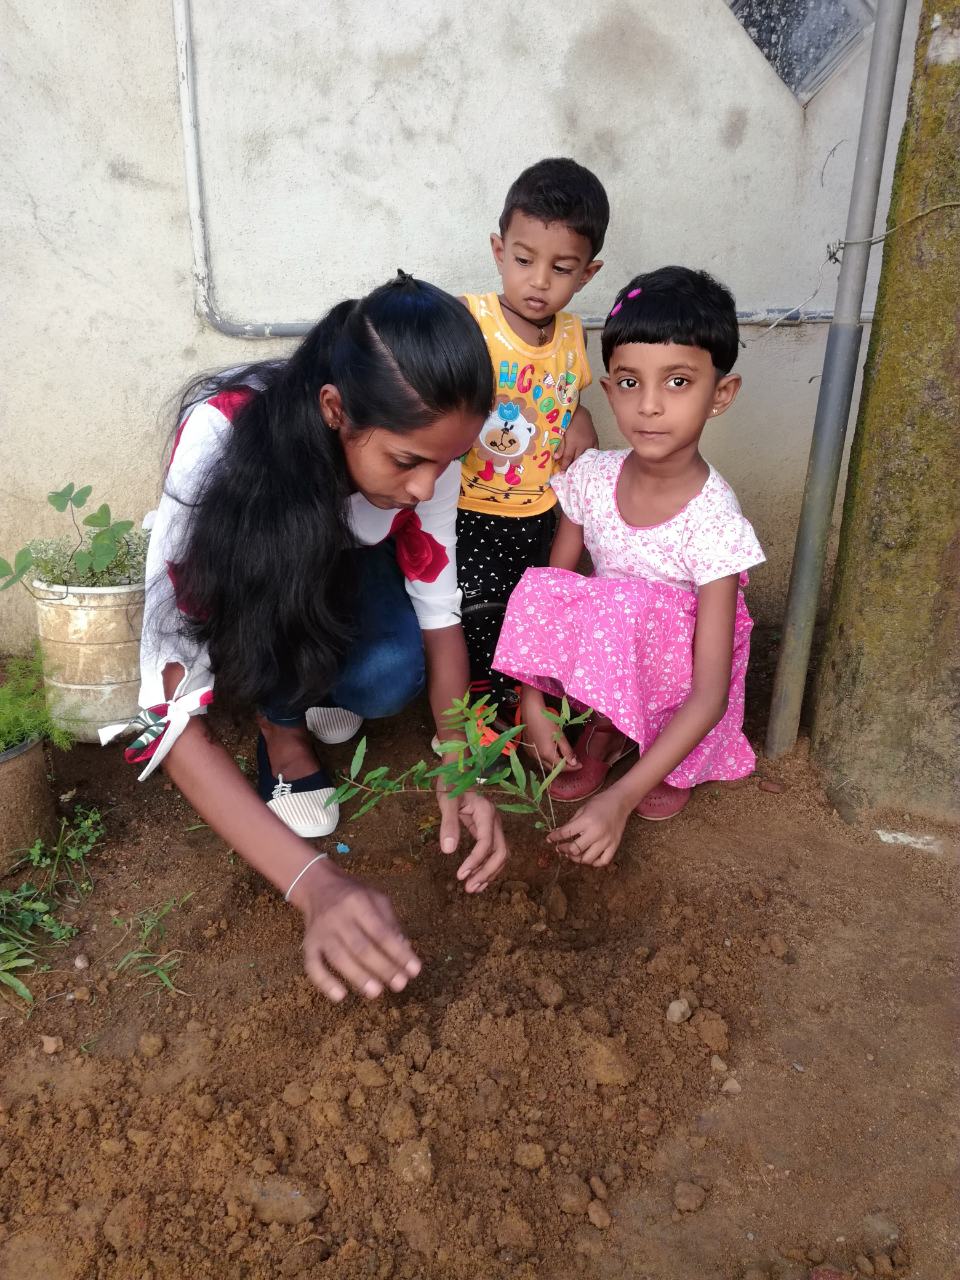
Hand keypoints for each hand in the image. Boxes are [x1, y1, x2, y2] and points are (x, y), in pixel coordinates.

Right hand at [296, 860, 420, 1001]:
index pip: (381, 931)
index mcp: (358, 902)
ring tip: (376, 992)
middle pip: (361, 947)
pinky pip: (312, 966)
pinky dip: (324, 982)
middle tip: (400, 985)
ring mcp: (320, 932)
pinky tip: (340, 996)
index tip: (415, 970)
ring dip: (358, 977)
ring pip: (338, 958)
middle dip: (382, 968)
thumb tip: (405, 950)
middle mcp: (337, 917)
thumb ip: (391, 923)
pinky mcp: (308, 944)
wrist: (317, 886)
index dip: (398, 952)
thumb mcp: (376, 898)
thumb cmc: (354, 895)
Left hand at [437, 781, 508, 891]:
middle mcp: (495, 820)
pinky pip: (494, 852)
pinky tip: (477, 879)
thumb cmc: (451, 784)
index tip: (460, 874)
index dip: (475, 860)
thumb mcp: (446, 802)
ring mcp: (494, 826)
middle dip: (487, 872)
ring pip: (501, 854)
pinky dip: (488, 867)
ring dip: (489, 873)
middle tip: (469, 888)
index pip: (486, 842)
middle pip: (500, 851)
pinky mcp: (489, 830)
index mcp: (486, 812)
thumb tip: (448, 850)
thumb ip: (449, 824)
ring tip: (473, 888)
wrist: (457, 772)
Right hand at [520, 687, 579, 771]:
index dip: (572, 767)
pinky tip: (553, 753)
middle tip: (574, 762)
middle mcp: (538, 758)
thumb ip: (567, 751)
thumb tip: (574, 763)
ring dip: (555, 764)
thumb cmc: (547, 722)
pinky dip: (548, 760)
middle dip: (564, 767)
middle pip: (553, 768)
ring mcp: (531, 755)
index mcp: (547, 754)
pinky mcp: (528, 751)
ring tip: (565, 757)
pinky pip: (540, 760)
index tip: (580, 765)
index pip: (561, 767)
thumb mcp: (560, 736)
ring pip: (546, 765)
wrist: (530, 713)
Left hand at [547, 789, 630, 866]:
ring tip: (573, 854)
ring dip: (577, 858)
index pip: (566, 833)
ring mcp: (607, 841)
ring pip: (588, 859)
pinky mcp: (615, 846)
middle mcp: (596, 833)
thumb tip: (559, 834)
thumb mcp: (582, 809)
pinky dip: (594, 862)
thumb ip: (571, 823)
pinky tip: (588, 857)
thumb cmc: (599, 803)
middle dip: (564, 850)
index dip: (554, 837)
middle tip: (560, 848)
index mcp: (586, 821)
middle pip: (575, 850)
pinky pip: (603, 861)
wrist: (620, 802)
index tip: (549, 839)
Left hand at [555, 409, 597, 471]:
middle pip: (578, 459)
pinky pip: (595, 451)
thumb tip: (556, 458)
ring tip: (579, 468)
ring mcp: (590, 442)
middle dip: (573, 466)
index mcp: (573, 443)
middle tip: (570, 472)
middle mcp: (583, 444)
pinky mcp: (595, 439)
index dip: (565, 466)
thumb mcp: (561, 433)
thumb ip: (560, 446)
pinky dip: (591, 456)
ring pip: (586, 456)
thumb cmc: (567, 421)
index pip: (568, 458)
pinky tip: (588, 459)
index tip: (562, 472)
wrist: (578, 411)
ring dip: (582, 462)